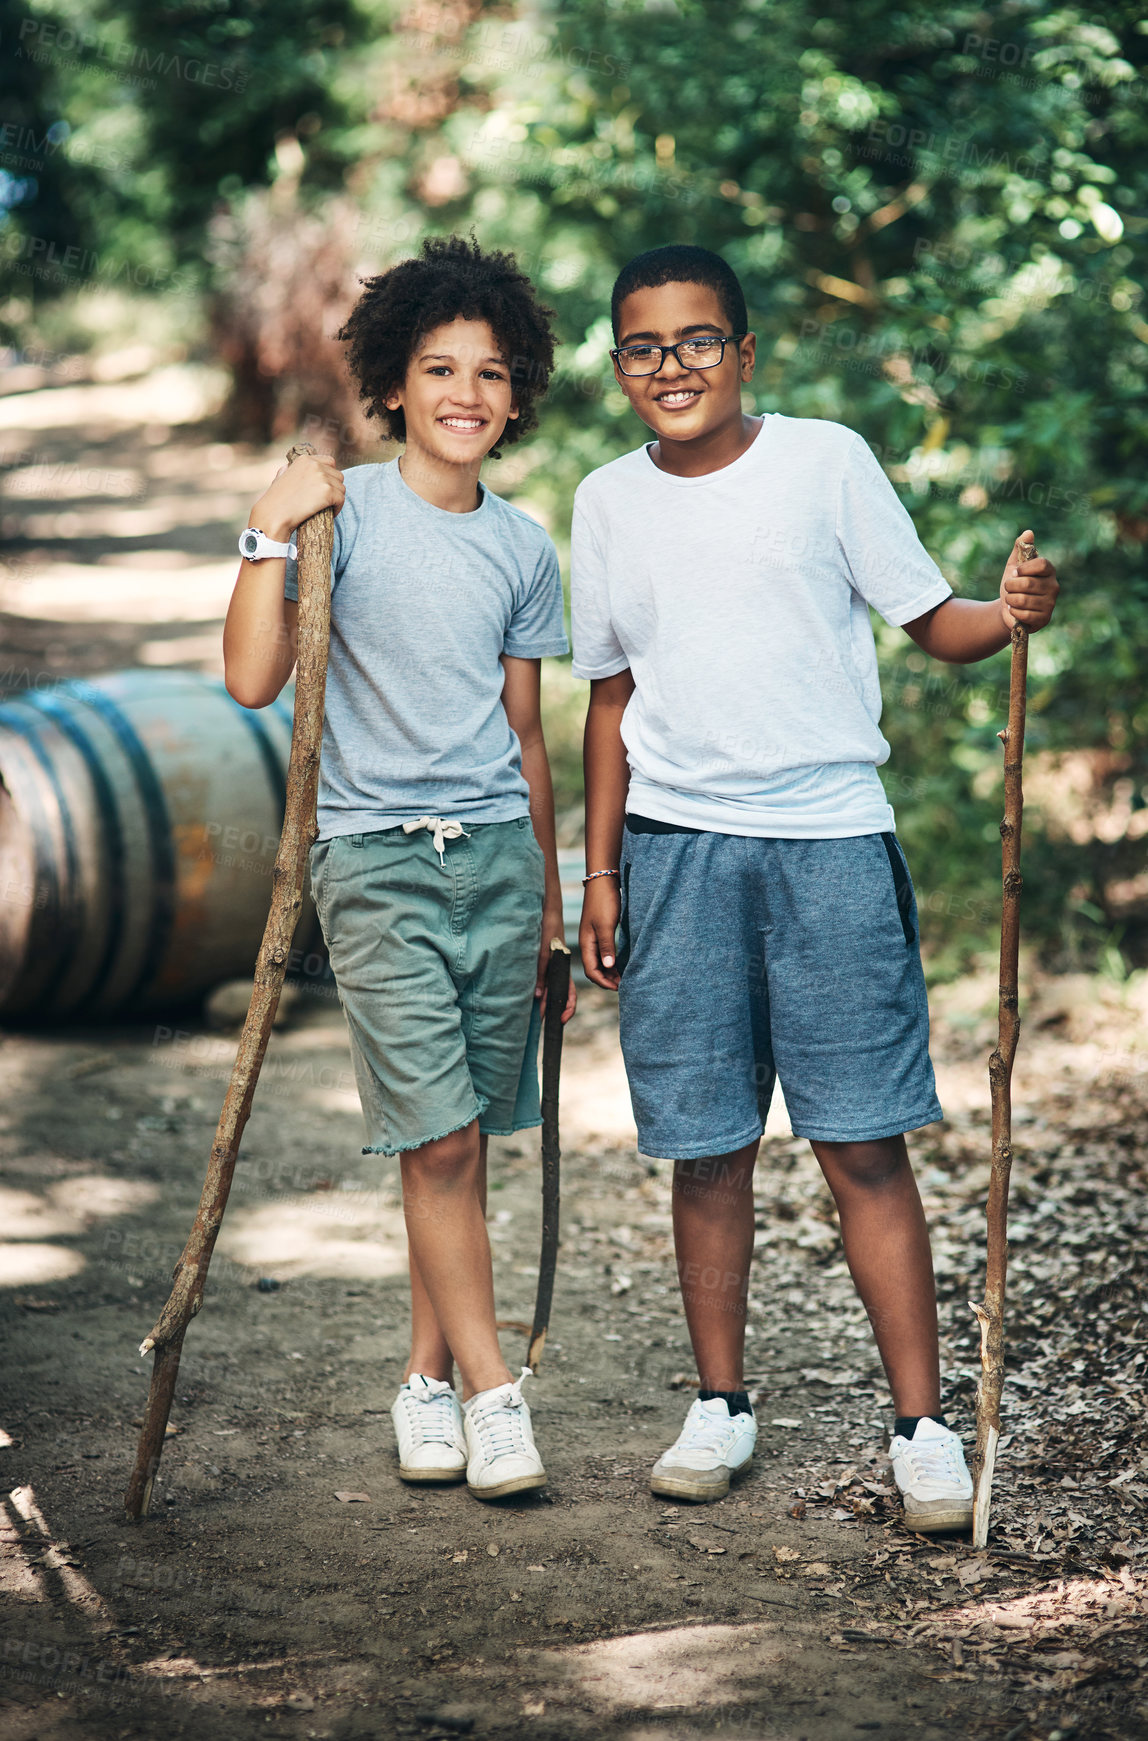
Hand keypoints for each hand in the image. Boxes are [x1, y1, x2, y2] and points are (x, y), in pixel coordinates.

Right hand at [249, 451, 344, 543]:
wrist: (274, 514)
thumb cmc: (275, 500)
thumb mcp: (280, 478)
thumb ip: (287, 470)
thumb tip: (287, 468)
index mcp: (305, 459)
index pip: (330, 462)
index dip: (330, 476)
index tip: (325, 488)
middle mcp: (315, 465)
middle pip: (338, 476)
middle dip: (335, 488)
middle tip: (327, 501)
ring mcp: (322, 478)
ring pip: (342, 488)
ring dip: (337, 499)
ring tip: (328, 508)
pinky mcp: (328, 492)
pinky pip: (341, 500)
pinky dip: (338, 508)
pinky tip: (330, 513)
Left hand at [536, 909, 576, 1023]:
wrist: (546, 909)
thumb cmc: (548, 927)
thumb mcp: (543, 951)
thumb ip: (540, 972)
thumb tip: (537, 996)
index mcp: (563, 969)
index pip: (569, 994)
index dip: (567, 1008)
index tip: (559, 1020)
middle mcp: (557, 969)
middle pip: (557, 994)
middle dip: (549, 1009)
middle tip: (538, 1022)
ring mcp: (550, 965)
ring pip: (548, 988)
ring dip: (541, 1000)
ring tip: (531, 1012)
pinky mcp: (541, 959)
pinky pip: (540, 977)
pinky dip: (535, 987)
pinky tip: (526, 993)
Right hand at [579, 876, 620, 991]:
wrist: (603, 880)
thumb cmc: (604, 901)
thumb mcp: (606, 925)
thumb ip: (607, 946)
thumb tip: (608, 967)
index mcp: (586, 942)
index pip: (591, 970)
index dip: (603, 981)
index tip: (618, 987)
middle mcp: (588, 942)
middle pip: (594, 968)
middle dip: (607, 979)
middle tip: (623, 984)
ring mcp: (594, 937)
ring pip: (600, 961)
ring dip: (610, 971)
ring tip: (624, 977)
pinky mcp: (601, 931)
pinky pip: (604, 952)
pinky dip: (611, 961)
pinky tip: (621, 963)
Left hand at [999, 529, 1058, 631]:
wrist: (1008, 609)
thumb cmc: (1013, 585)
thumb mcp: (1013, 565)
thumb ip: (1020, 548)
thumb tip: (1028, 532)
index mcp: (1049, 571)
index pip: (1042, 564)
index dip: (1025, 568)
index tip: (1014, 572)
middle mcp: (1054, 586)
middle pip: (1028, 583)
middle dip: (1011, 586)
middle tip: (1008, 588)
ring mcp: (1051, 604)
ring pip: (1024, 600)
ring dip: (1010, 599)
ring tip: (1010, 600)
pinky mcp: (1044, 618)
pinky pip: (1024, 614)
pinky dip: (1013, 612)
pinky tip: (1014, 610)